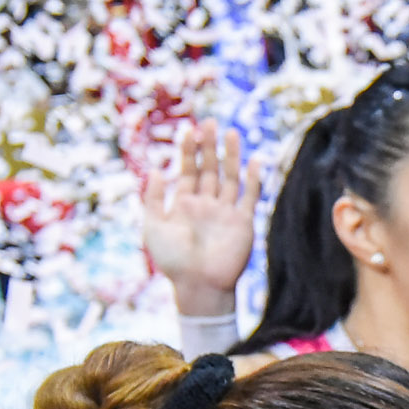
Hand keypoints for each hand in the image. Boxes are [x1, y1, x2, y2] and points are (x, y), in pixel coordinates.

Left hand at [142, 119, 262, 316]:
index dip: (188, 150)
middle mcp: (207, 204)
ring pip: (230, 177)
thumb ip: (153, 198)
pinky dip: (254, 179)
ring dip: (231, 156)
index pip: (189, 170)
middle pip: (210, 168)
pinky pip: (250, 197)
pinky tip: (255, 161)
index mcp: (185, 204)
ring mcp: (226, 212)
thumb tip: (156, 170)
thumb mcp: (153, 226)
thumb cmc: (172, 261)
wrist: (198, 285)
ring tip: (231, 133)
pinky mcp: (243, 223)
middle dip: (209, 146)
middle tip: (209, 122)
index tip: (189, 129)